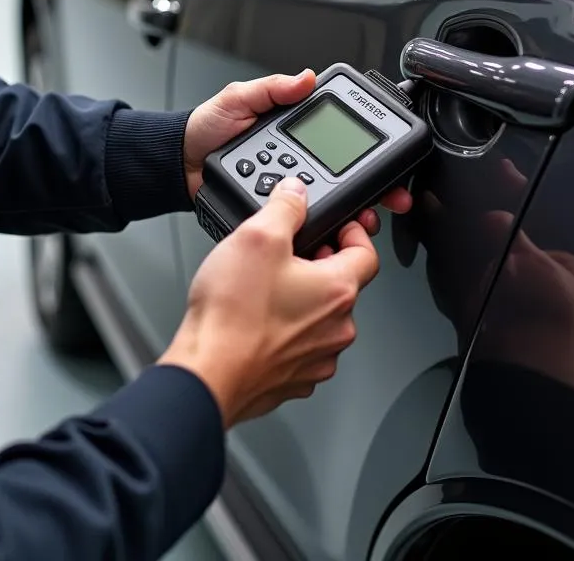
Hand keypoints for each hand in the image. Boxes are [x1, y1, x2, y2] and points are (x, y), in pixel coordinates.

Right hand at [158, 176, 387, 427]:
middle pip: (341, 286)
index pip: (367, 254)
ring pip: (319, 318)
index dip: (354, 233)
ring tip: (263, 288)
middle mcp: (336, 329)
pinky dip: (282, 332)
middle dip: (318, 265)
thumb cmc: (232, 314)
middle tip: (286, 254)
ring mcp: (316, 358)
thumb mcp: (257, 236)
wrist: (206, 372)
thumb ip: (285, 207)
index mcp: (337, 290)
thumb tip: (296, 193)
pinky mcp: (292, 379)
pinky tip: (253, 320)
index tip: (339, 226)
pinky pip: (298, 347)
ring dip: (300, 300)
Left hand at [182, 69, 411, 242]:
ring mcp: (290, 186)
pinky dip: (323, 227)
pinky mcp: (277, 211)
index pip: (341, 135)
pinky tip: (334, 231)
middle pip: (348, 174)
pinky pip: (304, 220)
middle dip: (375, 187)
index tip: (391, 160)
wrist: (179, 165)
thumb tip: (304, 78)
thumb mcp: (238, 98)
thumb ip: (271, 89)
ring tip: (365, 217)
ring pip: (333, 202)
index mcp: (295, 128)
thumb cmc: (205, 128)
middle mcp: (298, 157)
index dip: (370, 147)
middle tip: (391, 198)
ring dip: (354, 211)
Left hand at [183, 69, 317, 200]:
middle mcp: (283, 141)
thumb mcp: (236, 97)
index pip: (314, 113)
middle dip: (312, 152)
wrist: (182, 163)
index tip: (337, 123)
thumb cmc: (204, 126)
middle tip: (298, 151)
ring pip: (303, 174)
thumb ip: (270, 88)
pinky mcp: (268, 190)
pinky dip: (284, 194)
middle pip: (314, 147)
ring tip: (289, 172)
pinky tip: (283, 192)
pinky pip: (284, 194)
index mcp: (280, 113)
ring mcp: (276, 167)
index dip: (327, 119)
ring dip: (298, 176)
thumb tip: (306, 78)